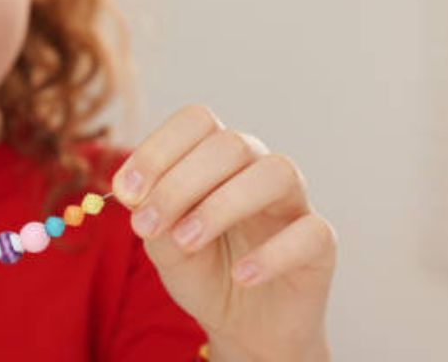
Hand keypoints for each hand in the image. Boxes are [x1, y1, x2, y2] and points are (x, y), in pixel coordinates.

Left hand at [111, 105, 336, 360]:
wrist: (242, 325)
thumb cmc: (202, 269)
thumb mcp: (163, 245)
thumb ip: (150, 215)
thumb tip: (134, 193)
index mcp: (216, 157)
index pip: (196, 122)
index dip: (158, 149)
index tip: (126, 191)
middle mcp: (257, 167)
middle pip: (230, 144)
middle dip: (180, 183)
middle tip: (147, 226)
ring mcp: (293, 201)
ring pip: (276, 173)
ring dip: (223, 205)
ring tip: (188, 242)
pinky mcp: (321, 242)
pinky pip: (311, 232)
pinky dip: (273, 253)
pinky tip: (241, 276)